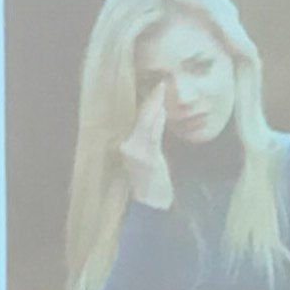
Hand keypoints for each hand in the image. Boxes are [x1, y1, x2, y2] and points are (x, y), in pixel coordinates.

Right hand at [118, 81, 173, 216]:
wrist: (150, 206)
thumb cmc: (151, 183)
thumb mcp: (149, 158)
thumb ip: (151, 137)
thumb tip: (159, 114)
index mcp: (129, 146)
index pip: (138, 120)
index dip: (147, 104)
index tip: (156, 87)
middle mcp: (128, 148)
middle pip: (140, 118)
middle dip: (151, 100)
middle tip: (161, 83)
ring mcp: (136, 153)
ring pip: (145, 124)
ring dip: (154, 106)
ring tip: (161, 91)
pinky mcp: (146, 159)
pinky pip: (152, 135)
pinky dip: (156, 121)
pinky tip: (161, 110)